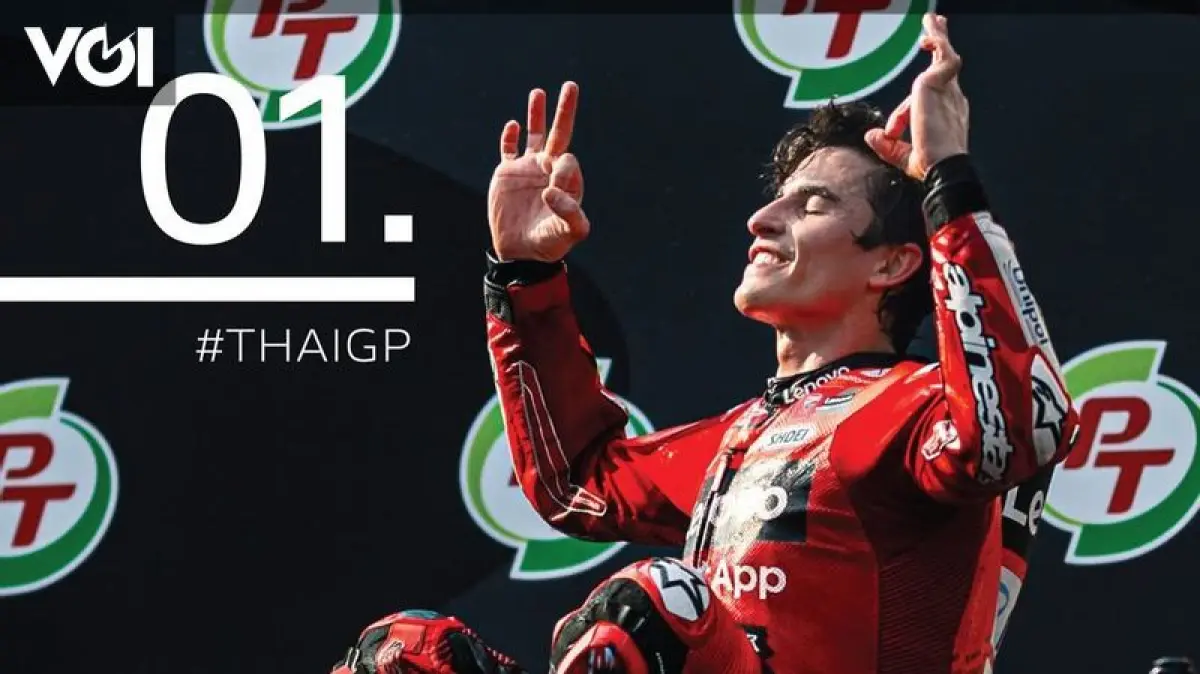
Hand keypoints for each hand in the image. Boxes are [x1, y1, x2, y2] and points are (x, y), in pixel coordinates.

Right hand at [488, 82, 588, 261]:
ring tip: (539, 92)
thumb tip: (552, 190)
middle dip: (565, 110)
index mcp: (568, 181)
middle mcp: (549, 170)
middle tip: (571, 86)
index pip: (568, 161)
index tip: (551, 194)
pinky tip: (513, 125)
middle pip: (559, 134)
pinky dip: (509, 137)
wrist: (520, 254)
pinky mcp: (507, 174)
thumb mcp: (568, 234)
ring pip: (535, 134)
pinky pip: (508, 149)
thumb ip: (570, 214)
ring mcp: (528, 169)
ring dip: (537, 114)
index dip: (562, 171)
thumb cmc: (549, 245)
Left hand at [865, 14, 968, 179]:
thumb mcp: (902, 155)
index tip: (890, 131)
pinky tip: (926, 37)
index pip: (924, 100)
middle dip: (940, 45)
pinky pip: (942, 54)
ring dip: (937, 36)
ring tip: (931, 20)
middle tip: (937, 28)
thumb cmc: (930, 166)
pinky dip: (936, 43)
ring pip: (944, 55)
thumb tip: (871, 135)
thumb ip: (887, 145)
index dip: (901, 114)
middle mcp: (950, 98)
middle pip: (945, 65)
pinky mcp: (936, 84)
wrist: (942, 167)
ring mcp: (946, 90)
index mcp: (945, 113)